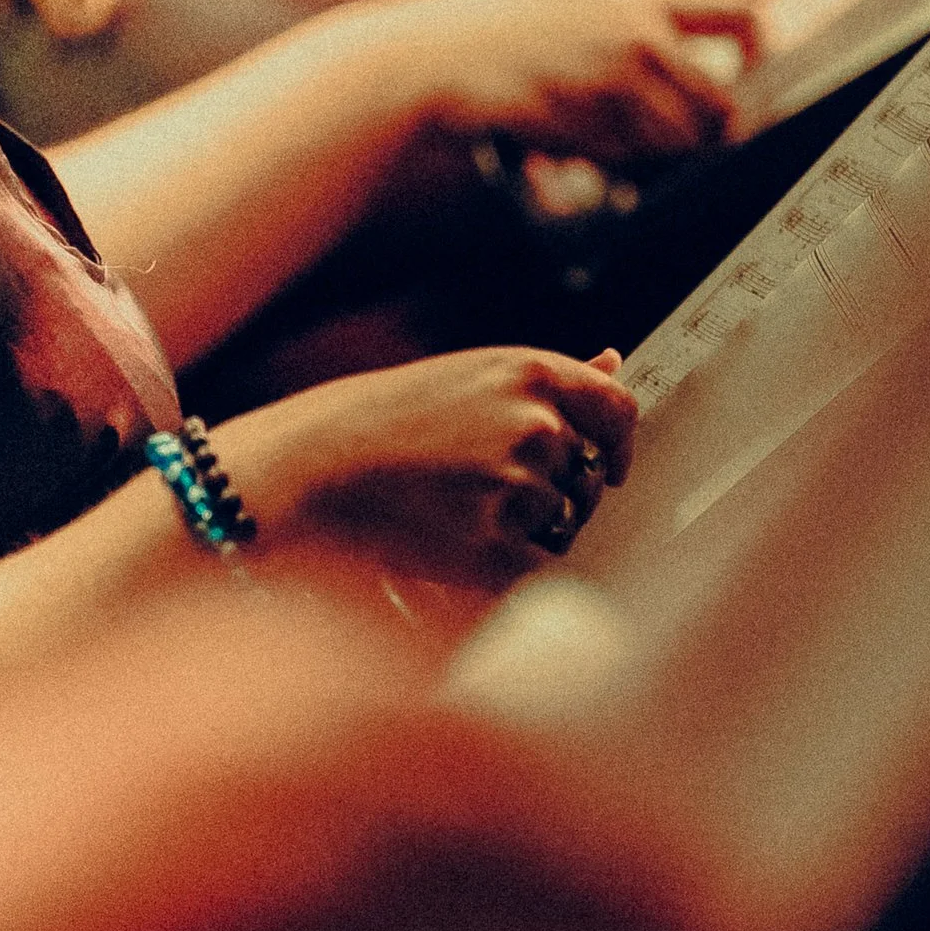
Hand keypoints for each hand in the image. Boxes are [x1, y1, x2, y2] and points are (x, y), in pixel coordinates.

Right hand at [235, 345, 638, 590]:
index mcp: (533, 374)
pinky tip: (454, 546)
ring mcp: (521, 488)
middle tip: (489, 495)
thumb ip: (545, 381)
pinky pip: (533, 569)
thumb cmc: (377, 421)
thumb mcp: (468, 377)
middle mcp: (538, 426)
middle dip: (557, 494)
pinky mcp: (498, 547)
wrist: (310, 468)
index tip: (610, 466)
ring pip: (562, 526)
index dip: (619, 444)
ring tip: (457, 514)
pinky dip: (502, 568)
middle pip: (591, 478)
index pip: (620, 410)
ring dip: (527, 530)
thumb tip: (614, 361)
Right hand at [404, 0, 759, 161]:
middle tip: (675, 138)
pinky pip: (627, 164)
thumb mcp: (566, 6)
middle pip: (720, 102)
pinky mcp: (589, 127)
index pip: (740, 10)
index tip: (746, 65)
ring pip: (677, 142)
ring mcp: (614, 84)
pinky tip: (570, 147)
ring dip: (652, 153)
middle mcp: (638, 38)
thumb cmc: (487, 32)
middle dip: (706, 128)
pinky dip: (611, 166)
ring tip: (602, 139)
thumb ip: (623, 30)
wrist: (429, 56)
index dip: (756, 44)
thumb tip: (674, 72)